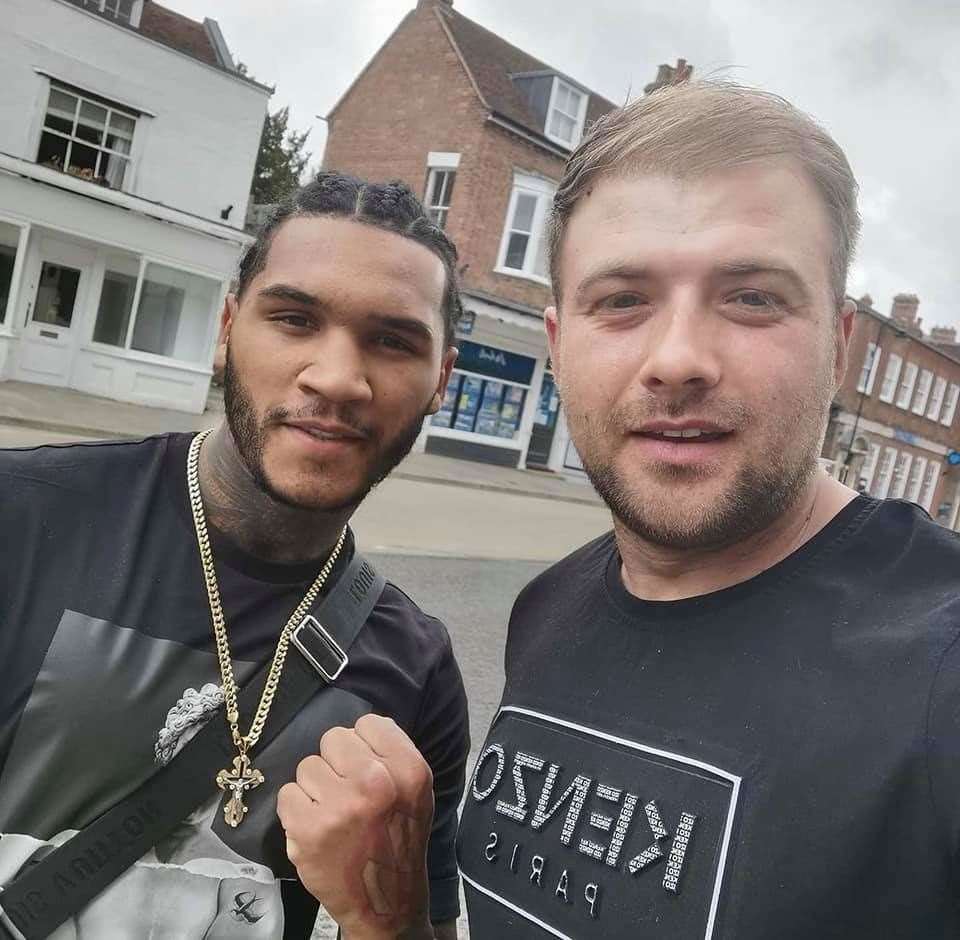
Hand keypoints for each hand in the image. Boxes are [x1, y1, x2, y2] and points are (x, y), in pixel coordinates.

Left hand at [277, 714, 434, 939]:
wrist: (387, 903)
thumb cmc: (400, 842)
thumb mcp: (415, 793)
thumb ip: (392, 756)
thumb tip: (358, 728)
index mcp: (408, 771)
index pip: (368, 723)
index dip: (362, 745)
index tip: (363, 768)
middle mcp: (375, 783)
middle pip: (334, 738)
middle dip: (336, 763)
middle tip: (346, 793)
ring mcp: (339, 807)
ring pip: (308, 766)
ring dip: (315, 788)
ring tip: (332, 813)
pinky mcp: (308, 829)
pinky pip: (287, 793)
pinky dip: (296, 811)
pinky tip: (315, 828)